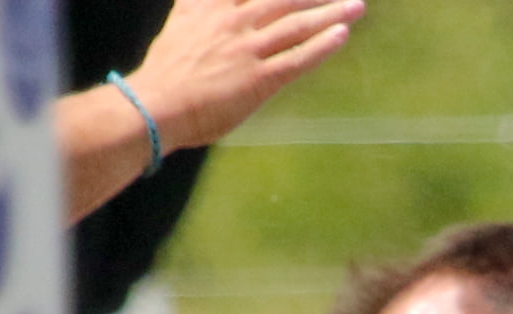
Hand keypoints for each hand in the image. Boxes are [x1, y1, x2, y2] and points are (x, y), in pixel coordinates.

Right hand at [129, 0, 366, 152]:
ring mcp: (249, 49)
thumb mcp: (179, 23)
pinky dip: (322, 45)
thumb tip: (197, 1)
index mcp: (213, 5)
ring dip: (331, 11)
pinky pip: (298, 58)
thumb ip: (196, 7)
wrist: (156, 104)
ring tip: (357, 5)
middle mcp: (235, 19)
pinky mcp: (260, 79)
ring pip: (297, 23)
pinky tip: (342, 34)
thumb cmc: (165, 73)